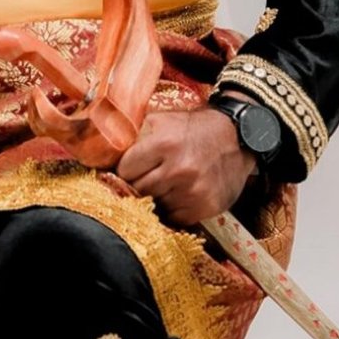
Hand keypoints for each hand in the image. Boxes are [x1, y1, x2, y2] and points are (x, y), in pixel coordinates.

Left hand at [116, 109, 255, 226]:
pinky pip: (175, 217)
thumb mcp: (162, 120)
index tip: (128, 168)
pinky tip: (178, 194)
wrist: (237, 137)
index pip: (124, 170)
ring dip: (155, 198)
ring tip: (165, 183)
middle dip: (137, 184)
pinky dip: (173, 209)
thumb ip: (134, 134)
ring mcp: (193, 191)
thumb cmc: (193, 128)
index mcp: (163, 144)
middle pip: (138, 190)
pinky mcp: (206, 207)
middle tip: (145, 177)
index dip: (124, 170)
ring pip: (155, 205)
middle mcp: (179, 169)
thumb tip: (102, 150)